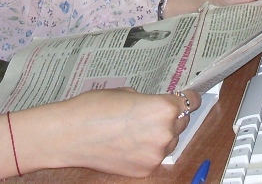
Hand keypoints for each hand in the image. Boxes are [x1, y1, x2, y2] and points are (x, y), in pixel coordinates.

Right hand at [21, 88, 197, 176]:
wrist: (70, 134)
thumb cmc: (94, 107)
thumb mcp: (125, 91)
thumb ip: (146, 99)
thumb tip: (151, 104)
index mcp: (164, 108)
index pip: (190, 102)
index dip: (189, 98)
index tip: (188, 97)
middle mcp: (165, 133)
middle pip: (181, 123)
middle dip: (170, 118)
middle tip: (150, 113)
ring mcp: (155, 155)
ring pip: (168, 142)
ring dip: (159, 135)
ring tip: (135, 129)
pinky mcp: (144, 170)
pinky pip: (153, 157)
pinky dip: (146, 151)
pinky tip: (127, 144)